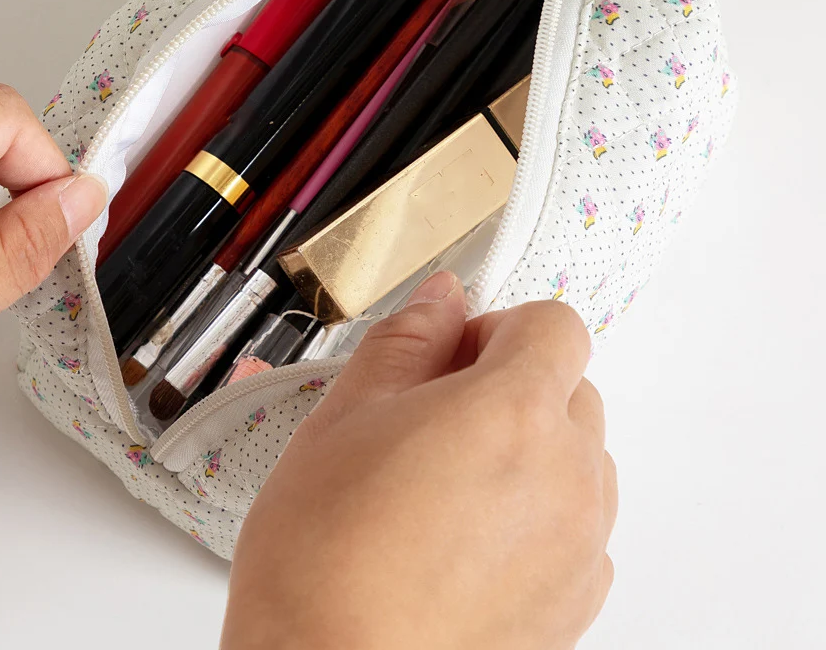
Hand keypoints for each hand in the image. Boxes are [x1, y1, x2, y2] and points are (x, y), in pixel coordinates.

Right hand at [222, 272, 615, 649]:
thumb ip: (407, 340)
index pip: (555, 326)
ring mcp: (578, 546)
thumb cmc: (325, 561)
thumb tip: (441, 300)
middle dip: (511, 387)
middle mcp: (565, 476)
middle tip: (437, 419)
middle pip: (570, 390)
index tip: (455, 355)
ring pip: (577, 459)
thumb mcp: (347, 415)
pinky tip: (464, 540)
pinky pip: (576, 528)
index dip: (500, 328)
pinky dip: (537, 516)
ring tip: (446, 486)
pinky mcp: (575, 605)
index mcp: (513, 412)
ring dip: (528, 451)